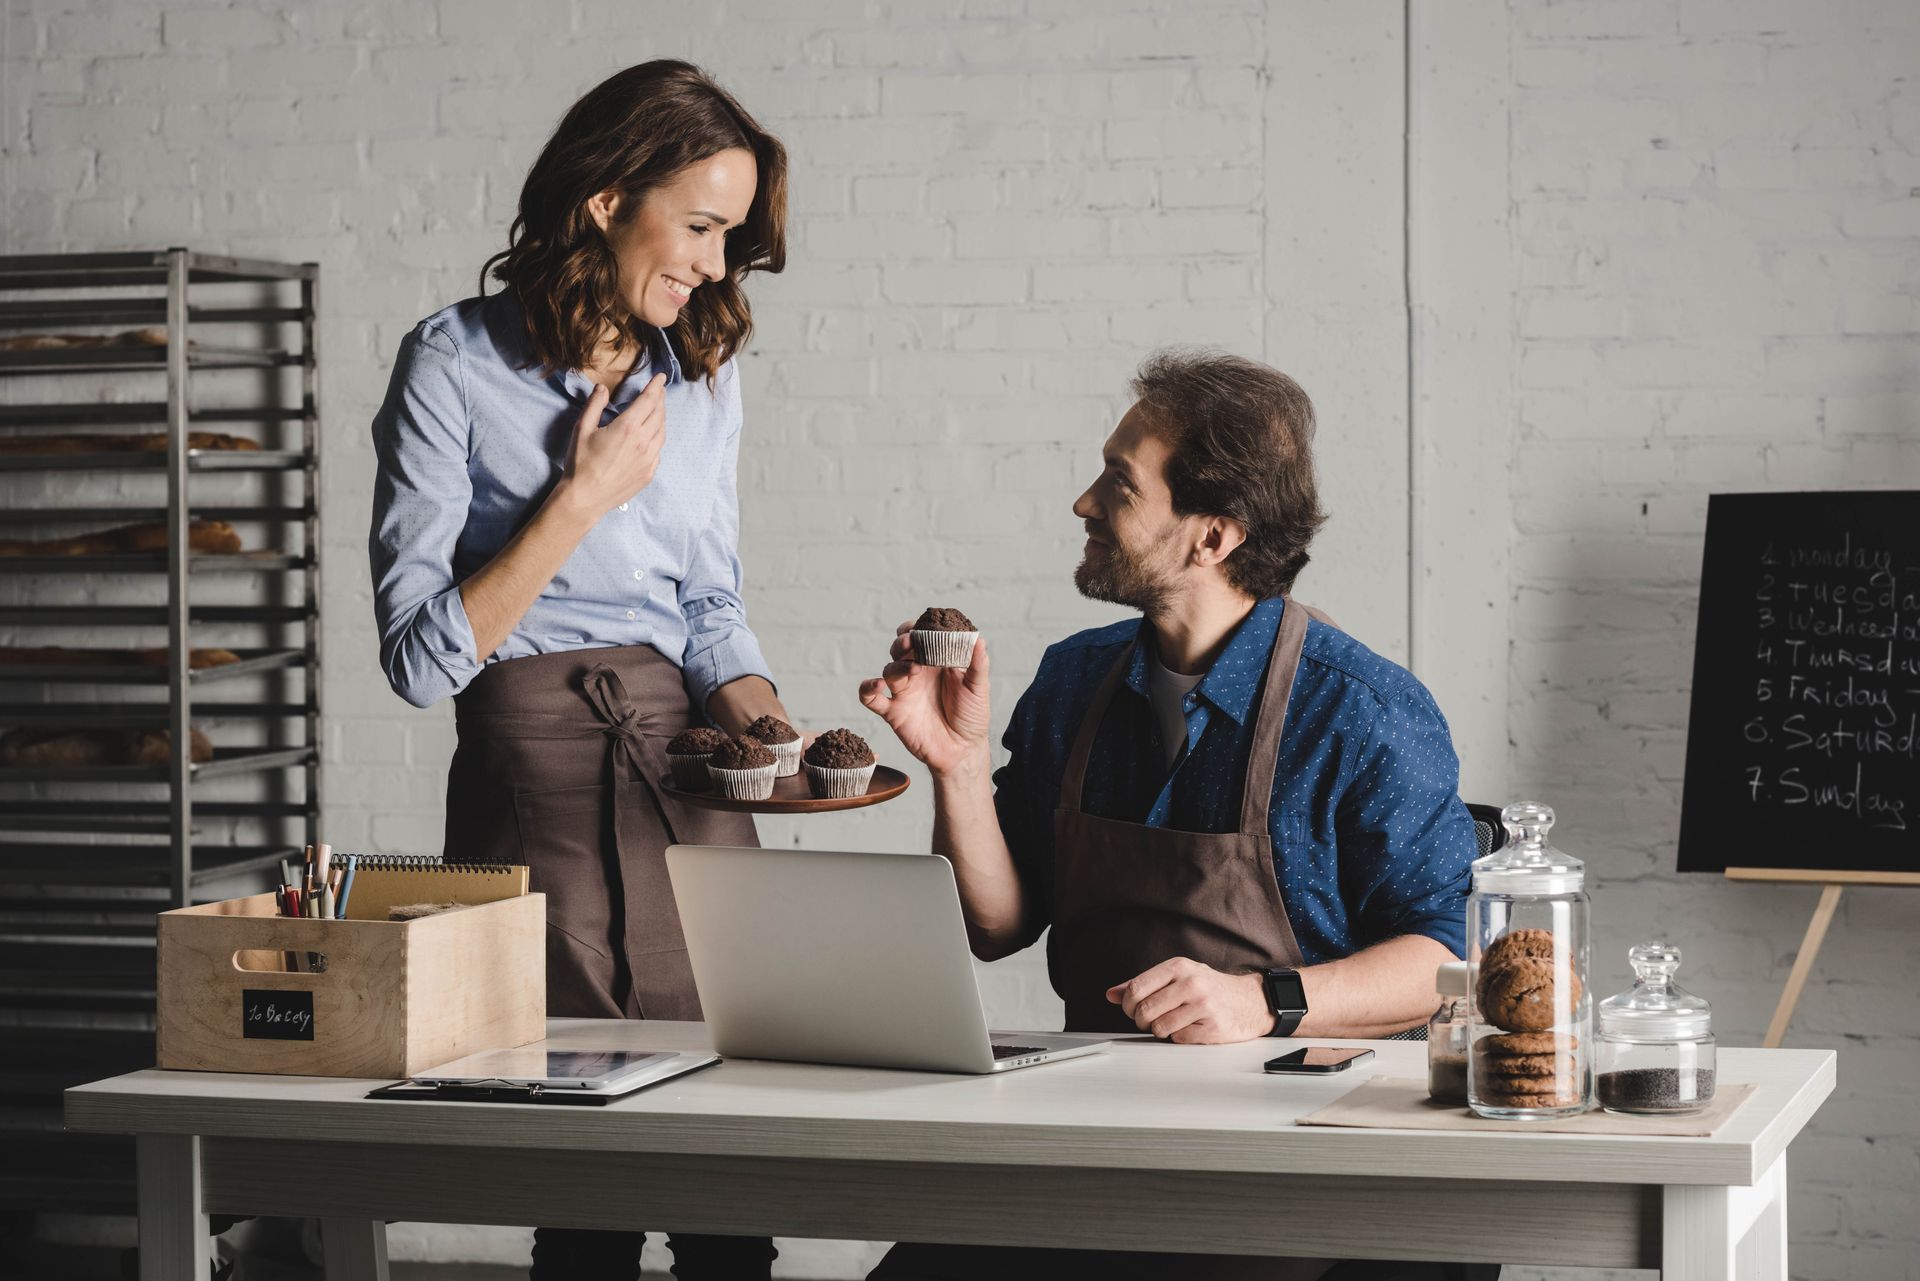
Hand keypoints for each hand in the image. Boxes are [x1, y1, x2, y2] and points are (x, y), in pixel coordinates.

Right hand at [555, 373, 666, 517]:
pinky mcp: (649, 473)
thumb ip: (594, 405)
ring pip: (661, 432)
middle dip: (660, 399)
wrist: (585, 497)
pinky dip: (657, 437)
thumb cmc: (580, 463)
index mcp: (627, 427)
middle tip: (658, 391)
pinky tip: (651, 435)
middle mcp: (643, 442)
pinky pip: (658, 450)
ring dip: (661, 418)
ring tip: (657, 410)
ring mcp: (649, 459)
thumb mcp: (582, 429)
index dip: (656, 387)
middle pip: (659, 414)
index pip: (649, 401)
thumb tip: (602, 389)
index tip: (661, 377)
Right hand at [858, 621, 990, 779]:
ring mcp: (904, 692)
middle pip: (900, 649)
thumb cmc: (971, 717)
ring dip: (897, 666)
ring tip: (914, 670)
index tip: (924, 626)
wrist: (962, 752)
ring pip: (888, 669)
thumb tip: (979, 639)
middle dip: (903, 642)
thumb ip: (978, 665)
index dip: (919, 628)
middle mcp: (917, 673)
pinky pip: (870, 698)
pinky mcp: (893, 712)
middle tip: (912, 642)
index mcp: (937, 662)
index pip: (922, 637)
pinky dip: (867, 688)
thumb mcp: (979, 689)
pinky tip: (876, 686)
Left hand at [1106, 958, 1275, 1043]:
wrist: (1250, 1001)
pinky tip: (1189, 1028)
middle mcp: (1191, 983)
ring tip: (1172, 1023)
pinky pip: (1179, 1039)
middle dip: (1142, 1020)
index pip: (1136, 988)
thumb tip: (1111, 994)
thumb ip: (1143, 984)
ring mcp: (1203, 1006)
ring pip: (1160, 1028)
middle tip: (1150, 1020)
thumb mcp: (1177, 976)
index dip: (1127, 1004)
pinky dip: (1179, 1037)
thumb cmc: (1209, 987)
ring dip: (1161, 1031)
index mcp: (1178, 967)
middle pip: (1144, 1011)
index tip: (1132, 1009)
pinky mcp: (1212, 1028)